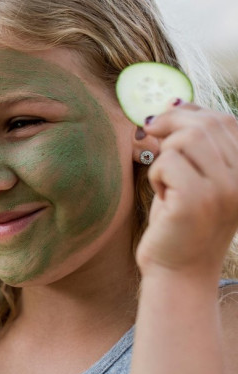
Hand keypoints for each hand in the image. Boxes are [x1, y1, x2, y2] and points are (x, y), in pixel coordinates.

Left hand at [137, 101, 237, 276]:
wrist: (178, 270)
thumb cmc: (179, 222)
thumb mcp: (193, 176)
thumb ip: (193, 143)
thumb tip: (174, 103)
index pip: (225, 120)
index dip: (190, 111)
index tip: (163, 120)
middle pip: (205, 124)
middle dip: (169, 124)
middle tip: (148, 134)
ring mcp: (225, 188)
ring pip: (185, 140)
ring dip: (163, 155)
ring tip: (166, 182)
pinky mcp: (198, 199)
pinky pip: (167, 162)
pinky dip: (156, 175)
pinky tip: (163, 196)